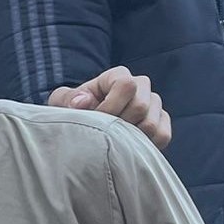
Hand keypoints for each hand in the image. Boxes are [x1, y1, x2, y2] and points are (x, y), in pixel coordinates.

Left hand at [49, 66, 171, 148]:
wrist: (85, 131)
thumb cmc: (72, 113)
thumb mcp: (61, 104)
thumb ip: (67, 99)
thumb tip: (84, 102)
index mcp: (118, 76)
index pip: (126, 85)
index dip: (111, 106)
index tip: (96, 119)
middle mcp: (140, 86)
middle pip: (141, 106)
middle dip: (120, 125)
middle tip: (104, 134)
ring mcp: (154, 104)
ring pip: (152, 123)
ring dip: (131, 137)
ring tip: (114, 142)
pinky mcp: (161, 123)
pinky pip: (163, 135)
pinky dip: (147, 145)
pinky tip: (129, 147)